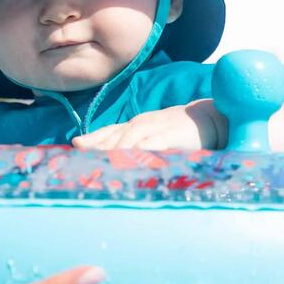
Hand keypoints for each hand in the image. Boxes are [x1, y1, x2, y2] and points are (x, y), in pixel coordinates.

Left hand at [71, 101, 217, 150]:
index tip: (75, 150)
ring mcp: (158, 127)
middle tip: (84, 164)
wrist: (209, 119)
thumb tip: (90, 151)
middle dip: (98, 149)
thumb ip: (126, 143)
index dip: (92, 141)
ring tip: (102, 165)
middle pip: (115, 136)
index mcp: (135, 126)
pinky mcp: (173, 135)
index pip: (108, 132)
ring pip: (131, 137)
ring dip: (116, 151)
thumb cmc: (175, 133)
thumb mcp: (149, 137)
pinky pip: (155, 143)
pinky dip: (143, 151)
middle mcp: (142, 124)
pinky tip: (134, 161)